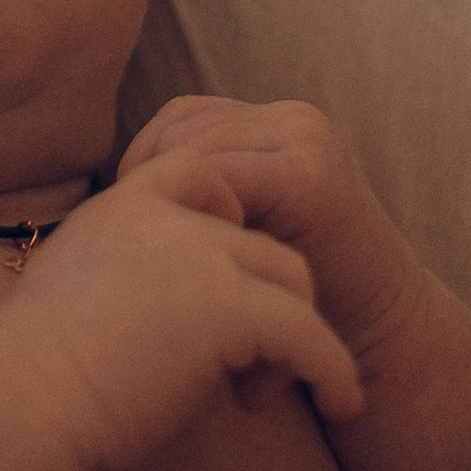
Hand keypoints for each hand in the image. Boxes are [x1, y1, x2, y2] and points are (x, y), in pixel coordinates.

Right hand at [0, 157, 364, 470]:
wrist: (14, 409)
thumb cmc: (27, 379)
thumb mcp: (72, 292)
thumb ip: (122, 270)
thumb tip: (162, 301)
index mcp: (122, 205)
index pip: (201, 173)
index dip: (230, 223)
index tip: (228, 291)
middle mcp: (163, 213)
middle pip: (257, 238)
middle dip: (264, 301)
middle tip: (247, 369)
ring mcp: (197, 252)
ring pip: (292, 277)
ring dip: (292, 337)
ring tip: (261, 393)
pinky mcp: (227, 305)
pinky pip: (309, 332)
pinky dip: (333, 370)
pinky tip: (341, 403)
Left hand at [120, 98, 470, 470]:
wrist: (376, 349)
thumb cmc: (288, 311)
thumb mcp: (229, 244)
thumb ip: (185, 210)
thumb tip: (94, 209)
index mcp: (267, 127)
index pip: (175, 123)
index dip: (142, 170)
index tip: (124, 230)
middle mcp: (290, 121)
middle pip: (177, 131)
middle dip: (149, 185)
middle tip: (135, 246)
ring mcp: (305, 141)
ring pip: (194, 152)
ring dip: (175, 209)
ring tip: (173, 259)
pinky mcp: (311, 175)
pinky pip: (222, 178)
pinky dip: (198, 222)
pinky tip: (195, 269)